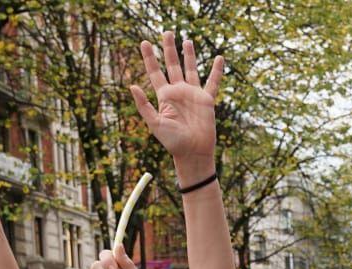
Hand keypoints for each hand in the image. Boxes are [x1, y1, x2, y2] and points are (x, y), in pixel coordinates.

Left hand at [130, 32, 222, 174]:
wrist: (193, 153)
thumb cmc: (172, 142)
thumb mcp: (154, 124)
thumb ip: (143, 105)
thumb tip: (132, 86)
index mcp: (164, 96)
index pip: (155, 72)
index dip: (149, 57)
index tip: (144, 42)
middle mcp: (178, 92)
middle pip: (172, 65)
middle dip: (169, 49)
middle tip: (167, 32)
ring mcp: (193, 94)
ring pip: (191, 69)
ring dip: (189, 55)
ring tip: (187, 40)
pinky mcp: (207, 100)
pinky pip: (213, 83)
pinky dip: (216, 71)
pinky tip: (219, 58)